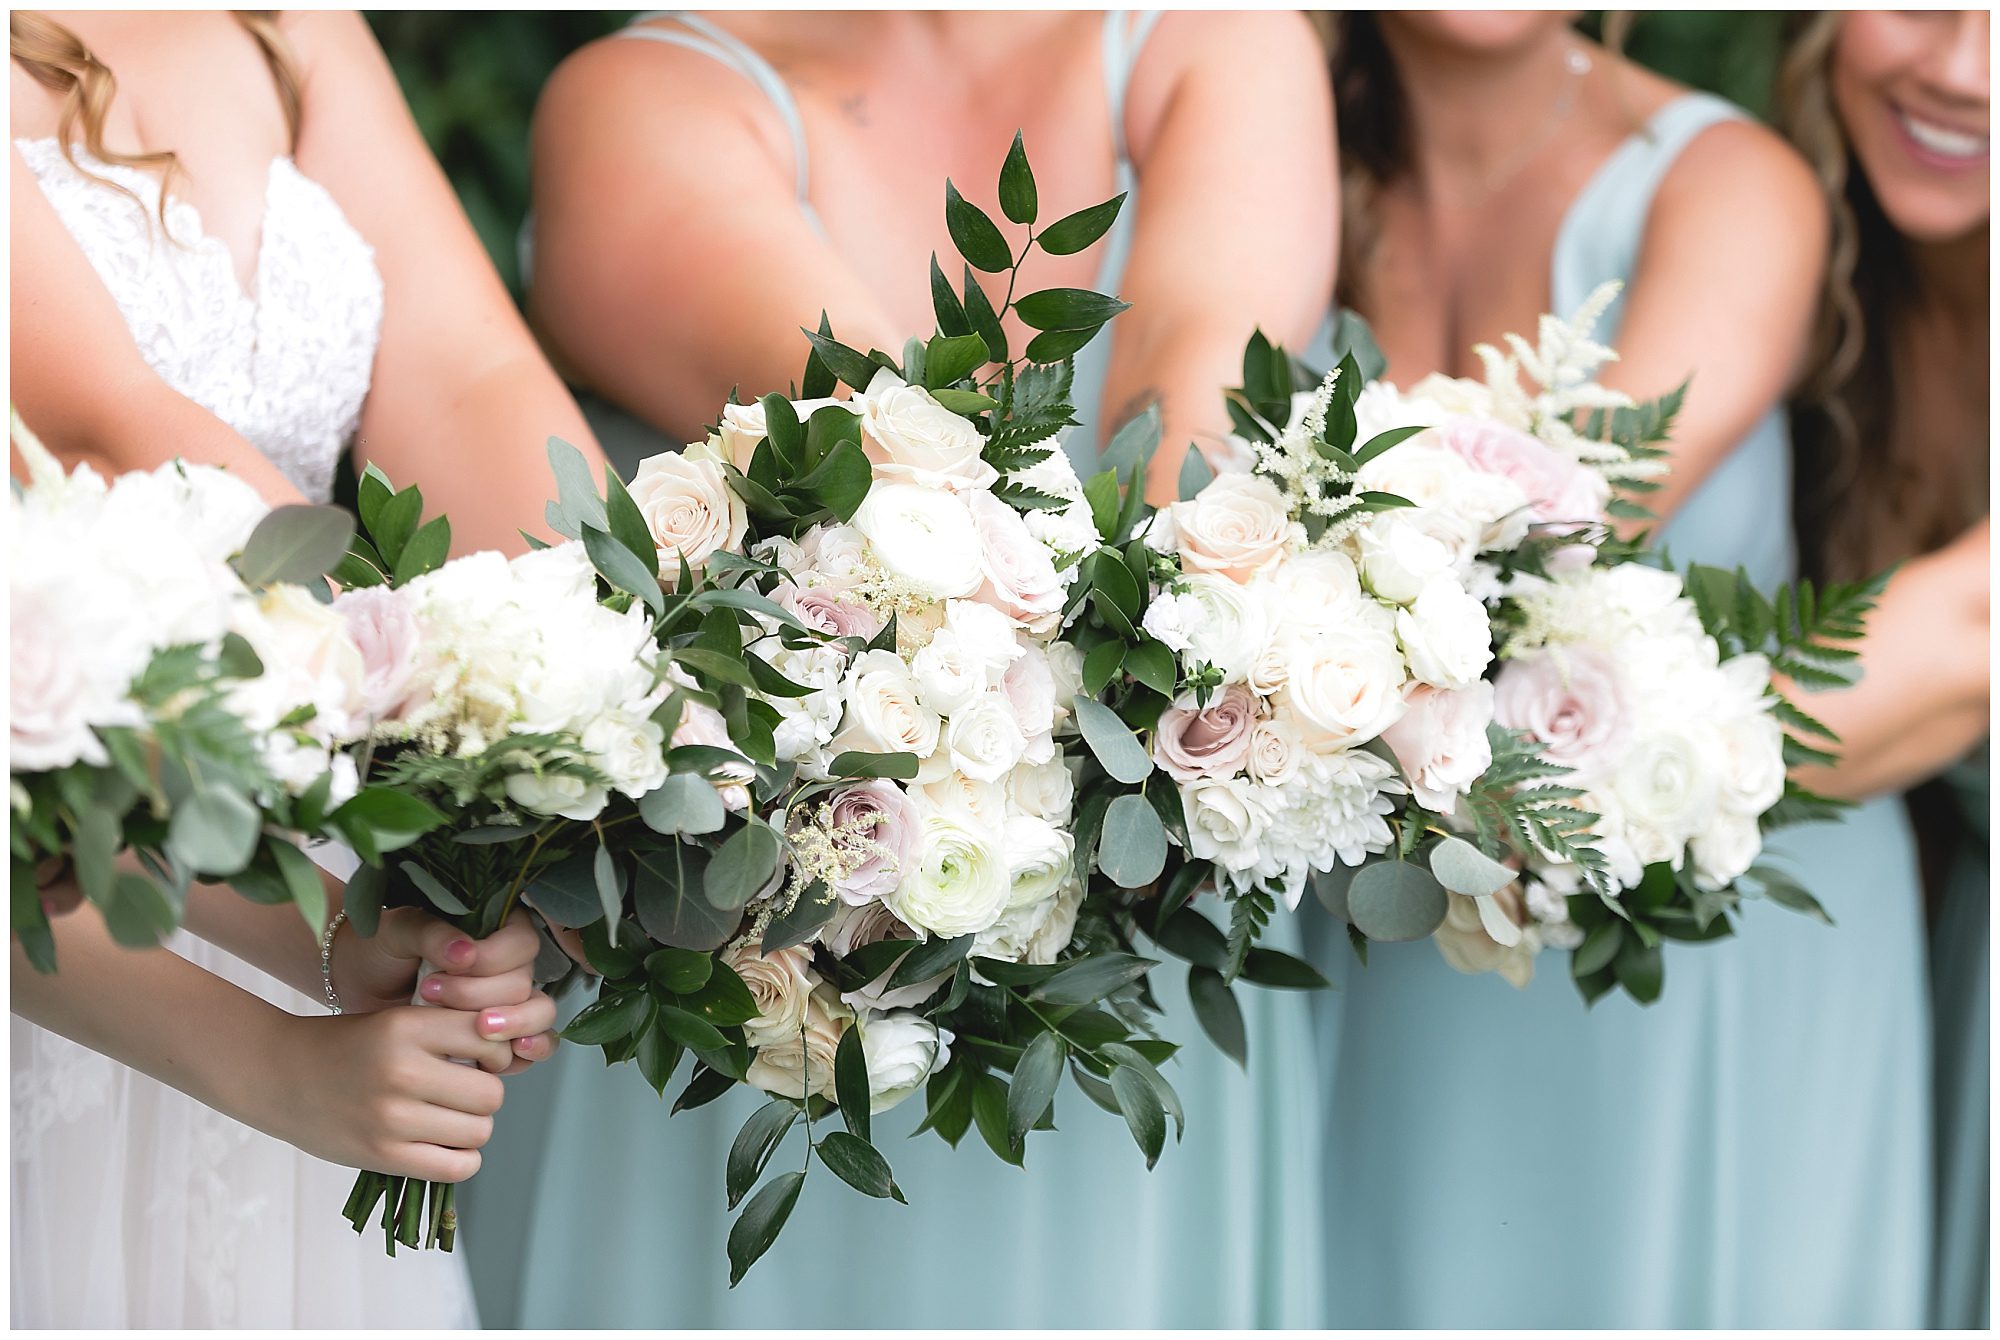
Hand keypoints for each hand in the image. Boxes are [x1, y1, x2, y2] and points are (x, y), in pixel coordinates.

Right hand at [250, 1005, 511, 1180]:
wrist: (279, 1075)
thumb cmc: (347, 1046)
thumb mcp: (396, 1021)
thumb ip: (448, 1033)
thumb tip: (512, 1055)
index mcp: (406, 1027)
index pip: (488, 1038)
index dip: (494, 1052)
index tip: (479, 1059)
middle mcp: (402, 1071)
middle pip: (491, 1093)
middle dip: (484, 1095)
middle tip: (461, 1094)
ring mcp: (391, 1118)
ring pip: (480, 1131)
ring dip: (473, 1129)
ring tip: (449, 1120)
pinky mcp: (382, 1156)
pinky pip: (456, 1167)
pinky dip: (461, 1160)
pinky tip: (444, 1147)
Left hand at [331, 909, 559, 1072]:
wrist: (357, 989)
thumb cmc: (378, 951)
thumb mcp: (398, 932)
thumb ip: (431, 934)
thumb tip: (465, 953)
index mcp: (495, 929)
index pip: (520, 943)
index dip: (495, 958)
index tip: (455, 965)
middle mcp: (509, 966)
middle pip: (526, 982)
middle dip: (486, 995)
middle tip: (433, 995)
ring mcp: (507, 1003)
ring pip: (539, 1013)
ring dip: (516, 1023)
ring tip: (480, 1029)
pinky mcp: (499, 1037)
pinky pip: (533, 1044)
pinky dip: (531, 1050)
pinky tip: (515, 1052)